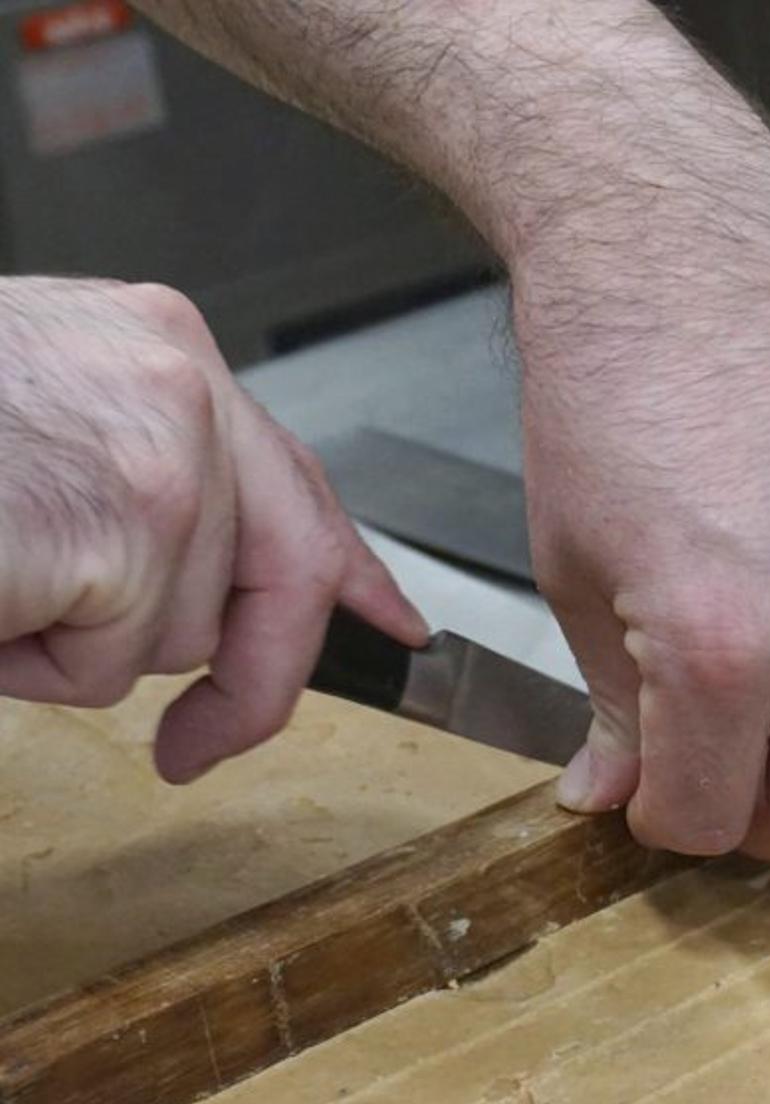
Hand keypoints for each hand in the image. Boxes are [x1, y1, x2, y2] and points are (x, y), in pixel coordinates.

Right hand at [0, 278, 424, 781]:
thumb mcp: (49, 432)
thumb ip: (141, 487)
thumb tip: (203, 592)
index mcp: (158, 348)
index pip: (298, 478)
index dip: (353, 568)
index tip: (392, 624)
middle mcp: (180, 383)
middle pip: (286, 575)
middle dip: (252, 682)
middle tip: (199, 747)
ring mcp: (164, 455)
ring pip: (176, 634)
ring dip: (77, 647)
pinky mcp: (128, 526)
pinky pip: (114, 664)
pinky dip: (35, 663)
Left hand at [518, 201, 769, 862]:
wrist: (680, 248)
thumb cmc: (609, 389)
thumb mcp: (575, 572)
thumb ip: (613, 708)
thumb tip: (613, 793)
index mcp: (723, 643)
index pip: (711, 819)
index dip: (666, 822)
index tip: (652, 795)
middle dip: (758, 819)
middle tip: (722, 776)